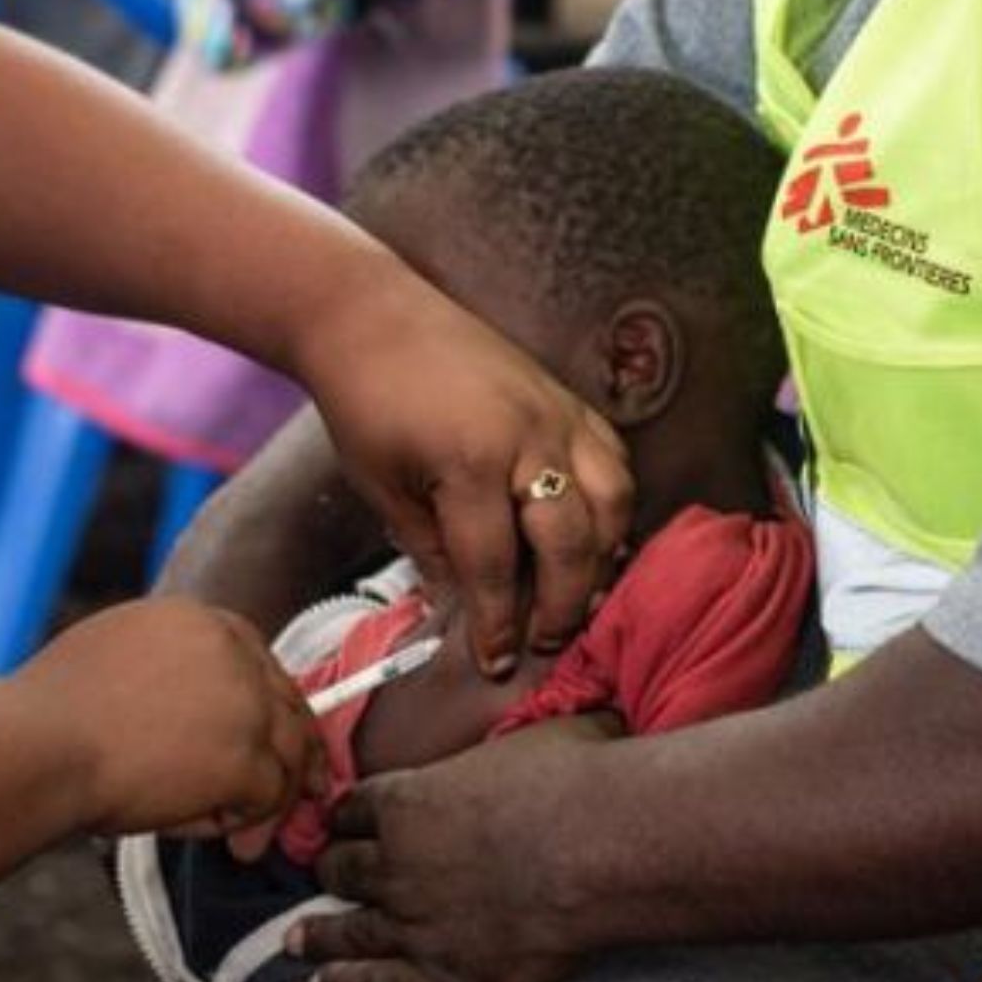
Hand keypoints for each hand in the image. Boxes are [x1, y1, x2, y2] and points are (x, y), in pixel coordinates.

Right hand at [14, 599, 324, 846]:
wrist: (37, 746)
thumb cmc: (49, 715)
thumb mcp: (114, 657)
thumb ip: (164, 669)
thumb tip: (187, 706)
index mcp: (198, 620)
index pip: (258, 663)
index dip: (268, 707)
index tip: (272, 737)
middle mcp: (231, 651)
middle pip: (286, 704)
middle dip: (296, 754)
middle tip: (302, 793)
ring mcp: (244, 702)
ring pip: (286, 754)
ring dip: (270, 801)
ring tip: (248, 839)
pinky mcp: (243, 756)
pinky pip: (268, 797)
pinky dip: (247, 822)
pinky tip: (222, 836)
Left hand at [290, 719, 614, 981]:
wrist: (603, 849)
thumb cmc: (576, 782)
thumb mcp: (537, 732)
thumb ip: (514, 735)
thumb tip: (544, 699)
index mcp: (410, 799)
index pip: (357, 808)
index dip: (350, 815)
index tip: (346, 821)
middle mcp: (397, 863)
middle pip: (343, 867)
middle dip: (332, 868)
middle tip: (323, 873)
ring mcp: (414, 923)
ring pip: (348, 929)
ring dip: (319, 932)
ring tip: (298, 938)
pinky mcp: (441, 975)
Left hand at [293, 273, 632, 676]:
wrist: (374, 318)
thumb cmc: (367, 403)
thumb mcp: (383, 488)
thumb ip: (431, 550)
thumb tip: (464, 607)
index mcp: (471, 463)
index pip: (495, 567)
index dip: (497, 624)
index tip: (497, 663)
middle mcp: (529, 438)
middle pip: (569, 541)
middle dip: (561, 603)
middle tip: (545, 639)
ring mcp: (558, 415)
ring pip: (611, 501)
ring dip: (601, 556)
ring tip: (578, 593)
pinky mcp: (570, 401)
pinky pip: (615, 461)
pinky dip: (613, 505)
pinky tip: (596, 534)